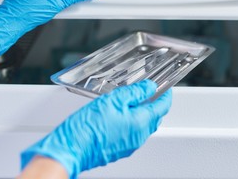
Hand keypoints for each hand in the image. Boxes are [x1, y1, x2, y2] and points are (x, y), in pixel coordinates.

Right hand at [21, 80, 171, 178]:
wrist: (71, 148)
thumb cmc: (88, 126)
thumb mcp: (113, 100)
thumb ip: (135, 92)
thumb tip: (149, 87)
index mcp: (141, 122)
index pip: (162, 107)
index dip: (166, 95)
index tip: (165, 88)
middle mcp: (138, 136)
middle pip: (155, 117)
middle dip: (155, 104)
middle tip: (149, 92)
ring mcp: (130, 144)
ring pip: (144, 125)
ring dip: (143, 113)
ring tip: (133, 101)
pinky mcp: (120, 149)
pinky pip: (133, 133)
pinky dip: (133, 122)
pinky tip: (121, 114)